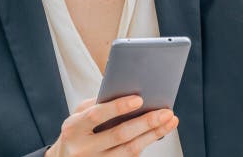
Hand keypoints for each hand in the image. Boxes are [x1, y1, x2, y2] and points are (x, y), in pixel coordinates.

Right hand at [46, 94, 177, 155]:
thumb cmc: (78, 130)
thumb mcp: (79, 114)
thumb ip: (99, 103)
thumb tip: (129, 92)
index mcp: (73, 128)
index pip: (96, 115)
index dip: (118, 107)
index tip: (139, 99)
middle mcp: (82, 149)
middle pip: (119, 135)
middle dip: (145, 123)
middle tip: (166, 112)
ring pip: (129, 151)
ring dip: (152, 135)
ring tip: (169, 121)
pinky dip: (145, 144)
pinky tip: (157, 133)